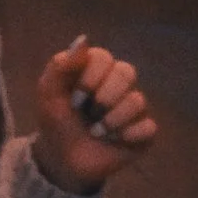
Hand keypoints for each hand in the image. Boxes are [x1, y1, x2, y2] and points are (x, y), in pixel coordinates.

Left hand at [30, 36, 157, 195]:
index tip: (74, 98)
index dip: (90, 77)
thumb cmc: (55, 121)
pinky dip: (128, 135)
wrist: (62, 158)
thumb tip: (83, 39)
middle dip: (104, 95)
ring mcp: (132, 108)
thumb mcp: (48, 94)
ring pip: (138, 100)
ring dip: (112, 119)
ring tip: (96, 131)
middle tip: (87, 112)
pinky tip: (114, 140)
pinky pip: (149, 126)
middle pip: (127, 72)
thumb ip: (61, 66)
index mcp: (94, 70)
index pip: (103, 57)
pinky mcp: (143, 132)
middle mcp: (118, 85)